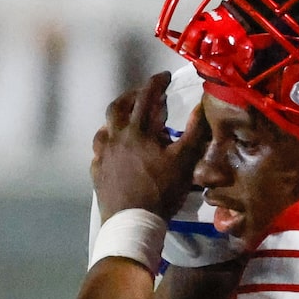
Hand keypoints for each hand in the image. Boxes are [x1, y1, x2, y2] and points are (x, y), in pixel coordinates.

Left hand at [92, 74, 209, 222]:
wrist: (132, 222)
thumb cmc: (161, 190)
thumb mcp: (184, 161)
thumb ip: (193, 132)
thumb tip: (201, 106)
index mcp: (137, 130)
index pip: (146, 96)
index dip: (156, 83)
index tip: (165, 76)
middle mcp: (115, 137)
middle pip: (117, 107)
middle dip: (131, 97)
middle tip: (143, 97)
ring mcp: (103, 155)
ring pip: (104, 129)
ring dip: (116, 121)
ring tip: (127, 124)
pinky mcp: (97, 172)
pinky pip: (99, 152)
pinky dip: (109, 145)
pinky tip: (115, 152)